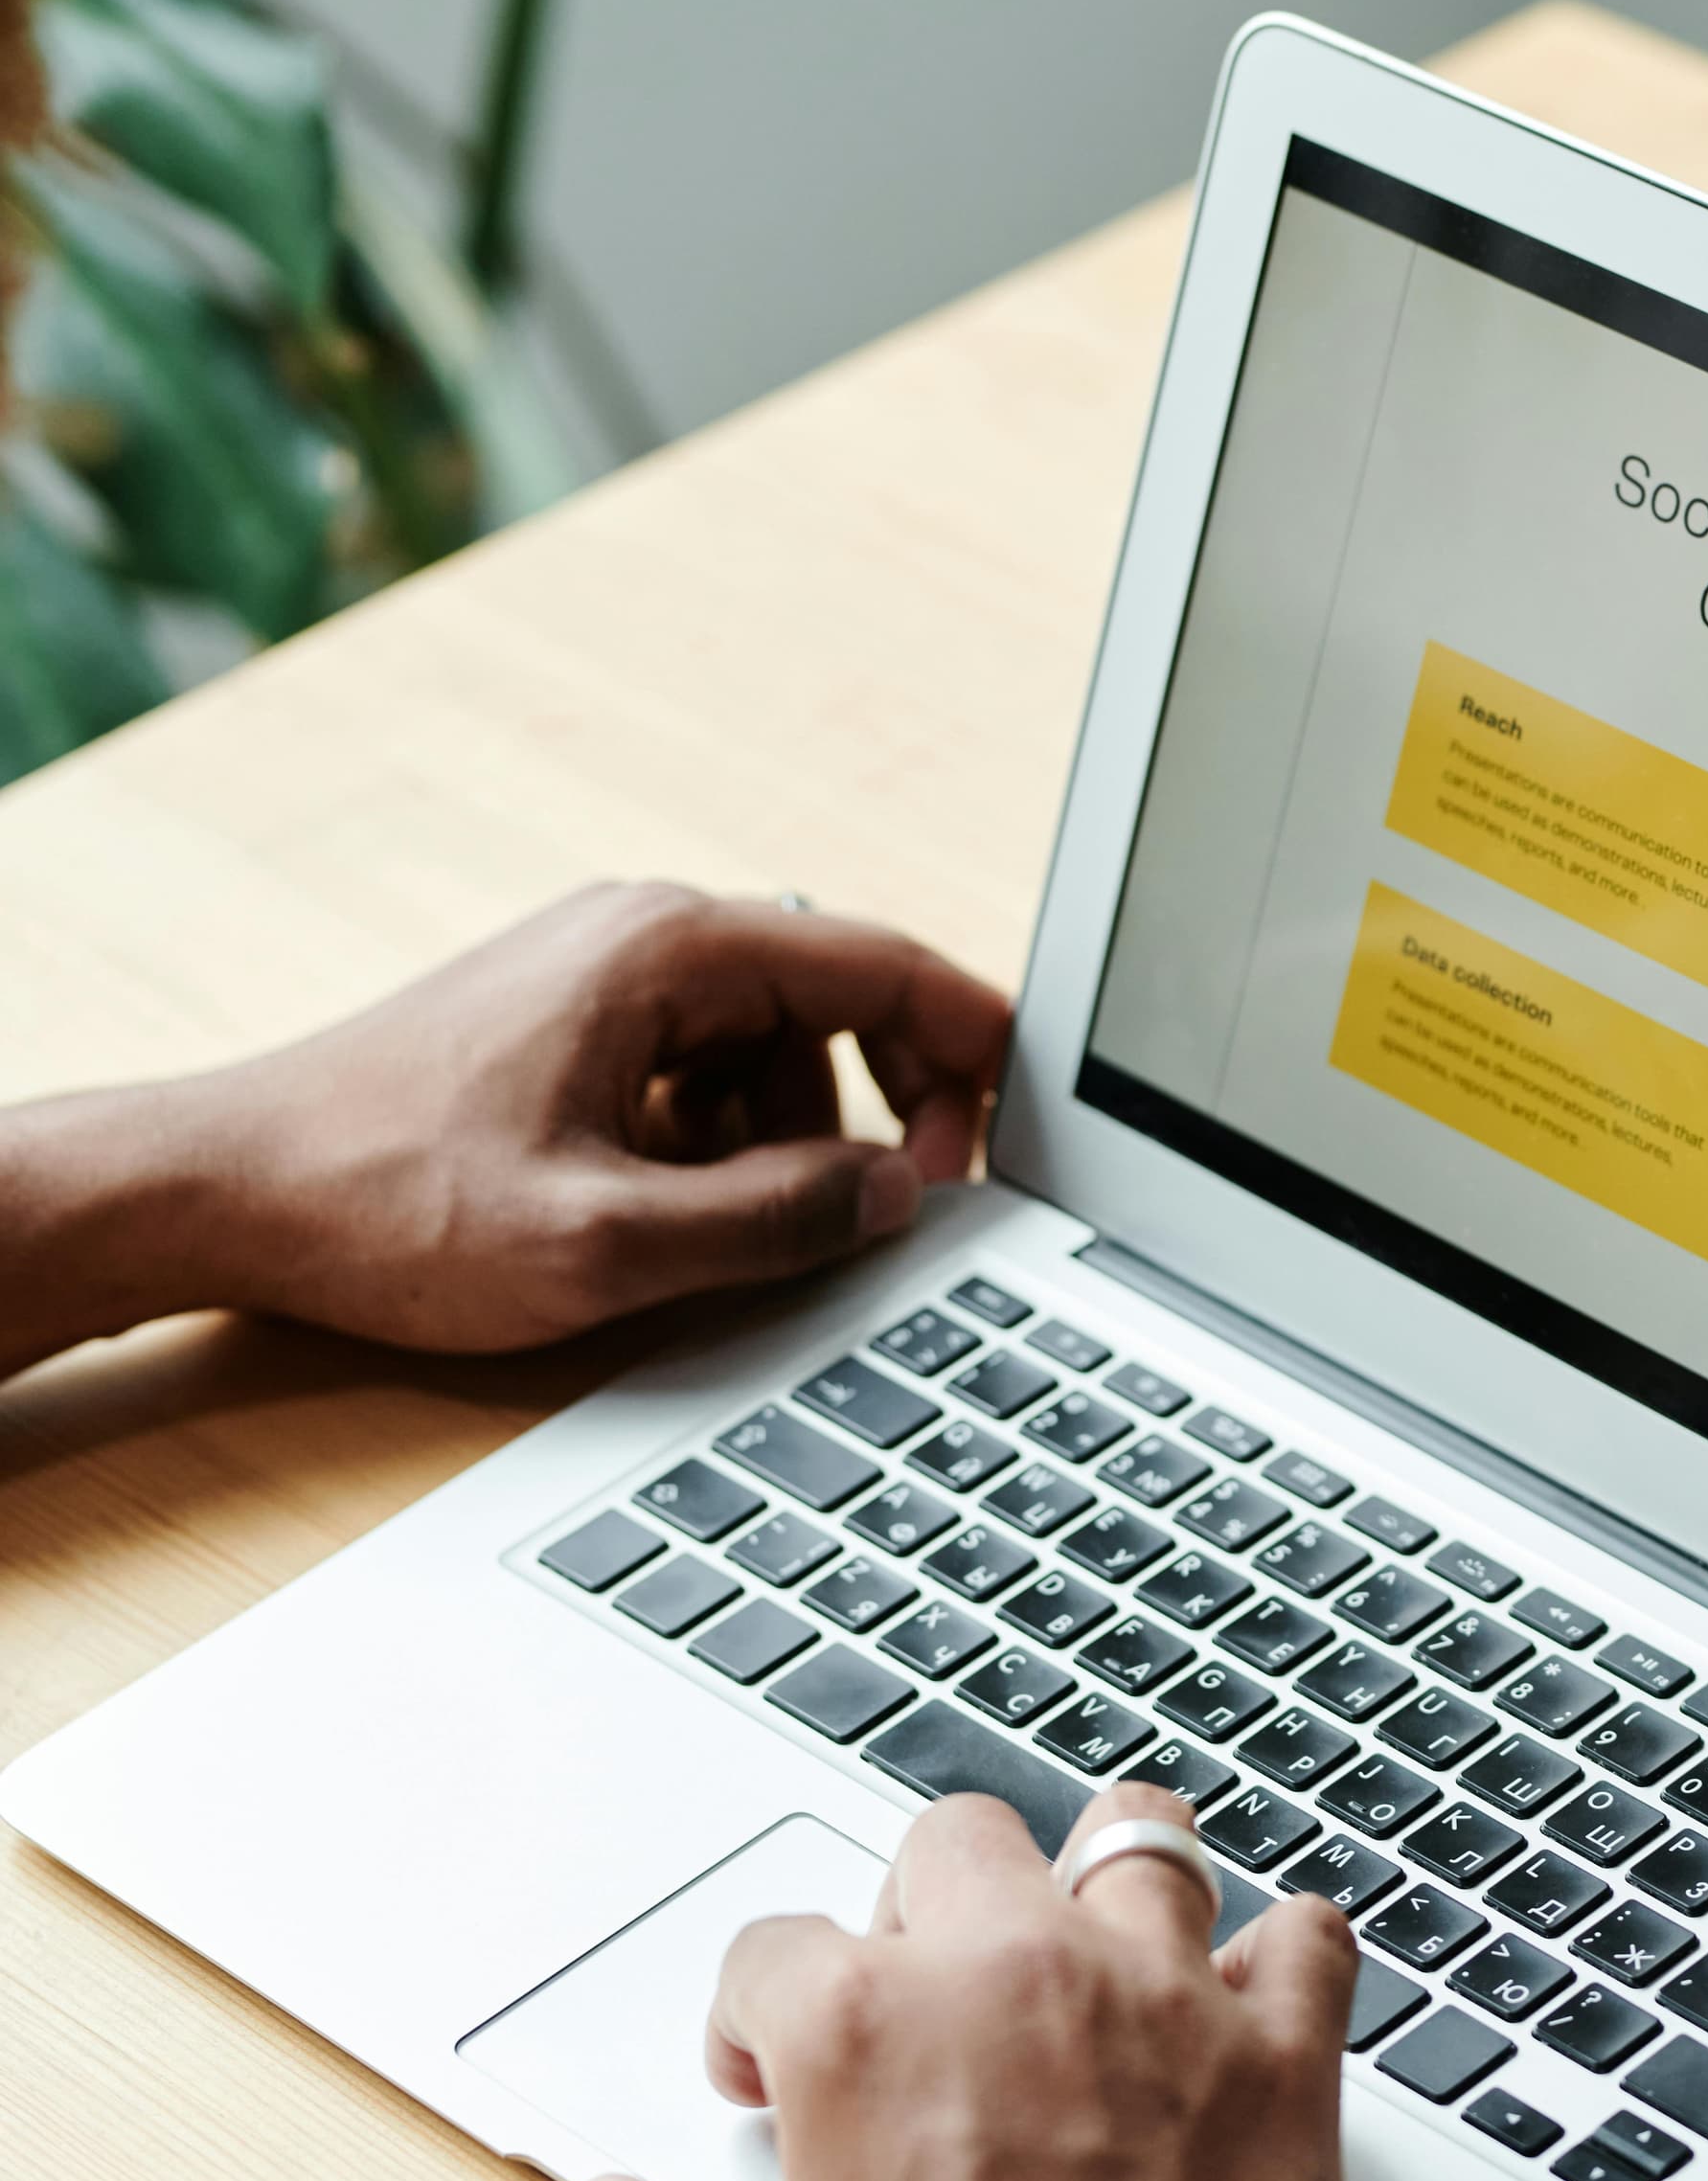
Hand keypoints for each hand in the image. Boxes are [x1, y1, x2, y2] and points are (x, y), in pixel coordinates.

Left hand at [0, 881, 1009, 1370]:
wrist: (218, 1194)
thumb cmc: (385, 1205)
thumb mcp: (608, 1243)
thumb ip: (776, 1220)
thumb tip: (896, 1200)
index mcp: (669, 950)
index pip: (886, 964)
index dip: (974, 1050)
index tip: (1017, 1133)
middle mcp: (644, 938)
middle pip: (840, 1007)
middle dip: (880, 1114)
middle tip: (889, 1210)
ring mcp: (603, 979)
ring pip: (773, 1054)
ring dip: (785, 1143)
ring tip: (725, 1230)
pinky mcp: (571, 1029)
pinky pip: (700, 1077)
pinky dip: (715, 1146)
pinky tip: (661, 1215)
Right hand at [568, 1786, 1365, 2180]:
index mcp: (868, 2034)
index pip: (772, 1950)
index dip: (754, 2019)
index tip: (767, 2073)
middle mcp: (1020, 1979)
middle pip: (955, 1840)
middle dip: (920, 1907)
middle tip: (915, 2006)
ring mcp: (1167, 2004)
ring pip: (1139, 1835)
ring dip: (1099, 1884)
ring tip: (1073, 1961)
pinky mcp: (1290, 2058)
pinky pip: (1307, 1936)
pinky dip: (1277, 1959)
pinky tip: (1236, 2009)